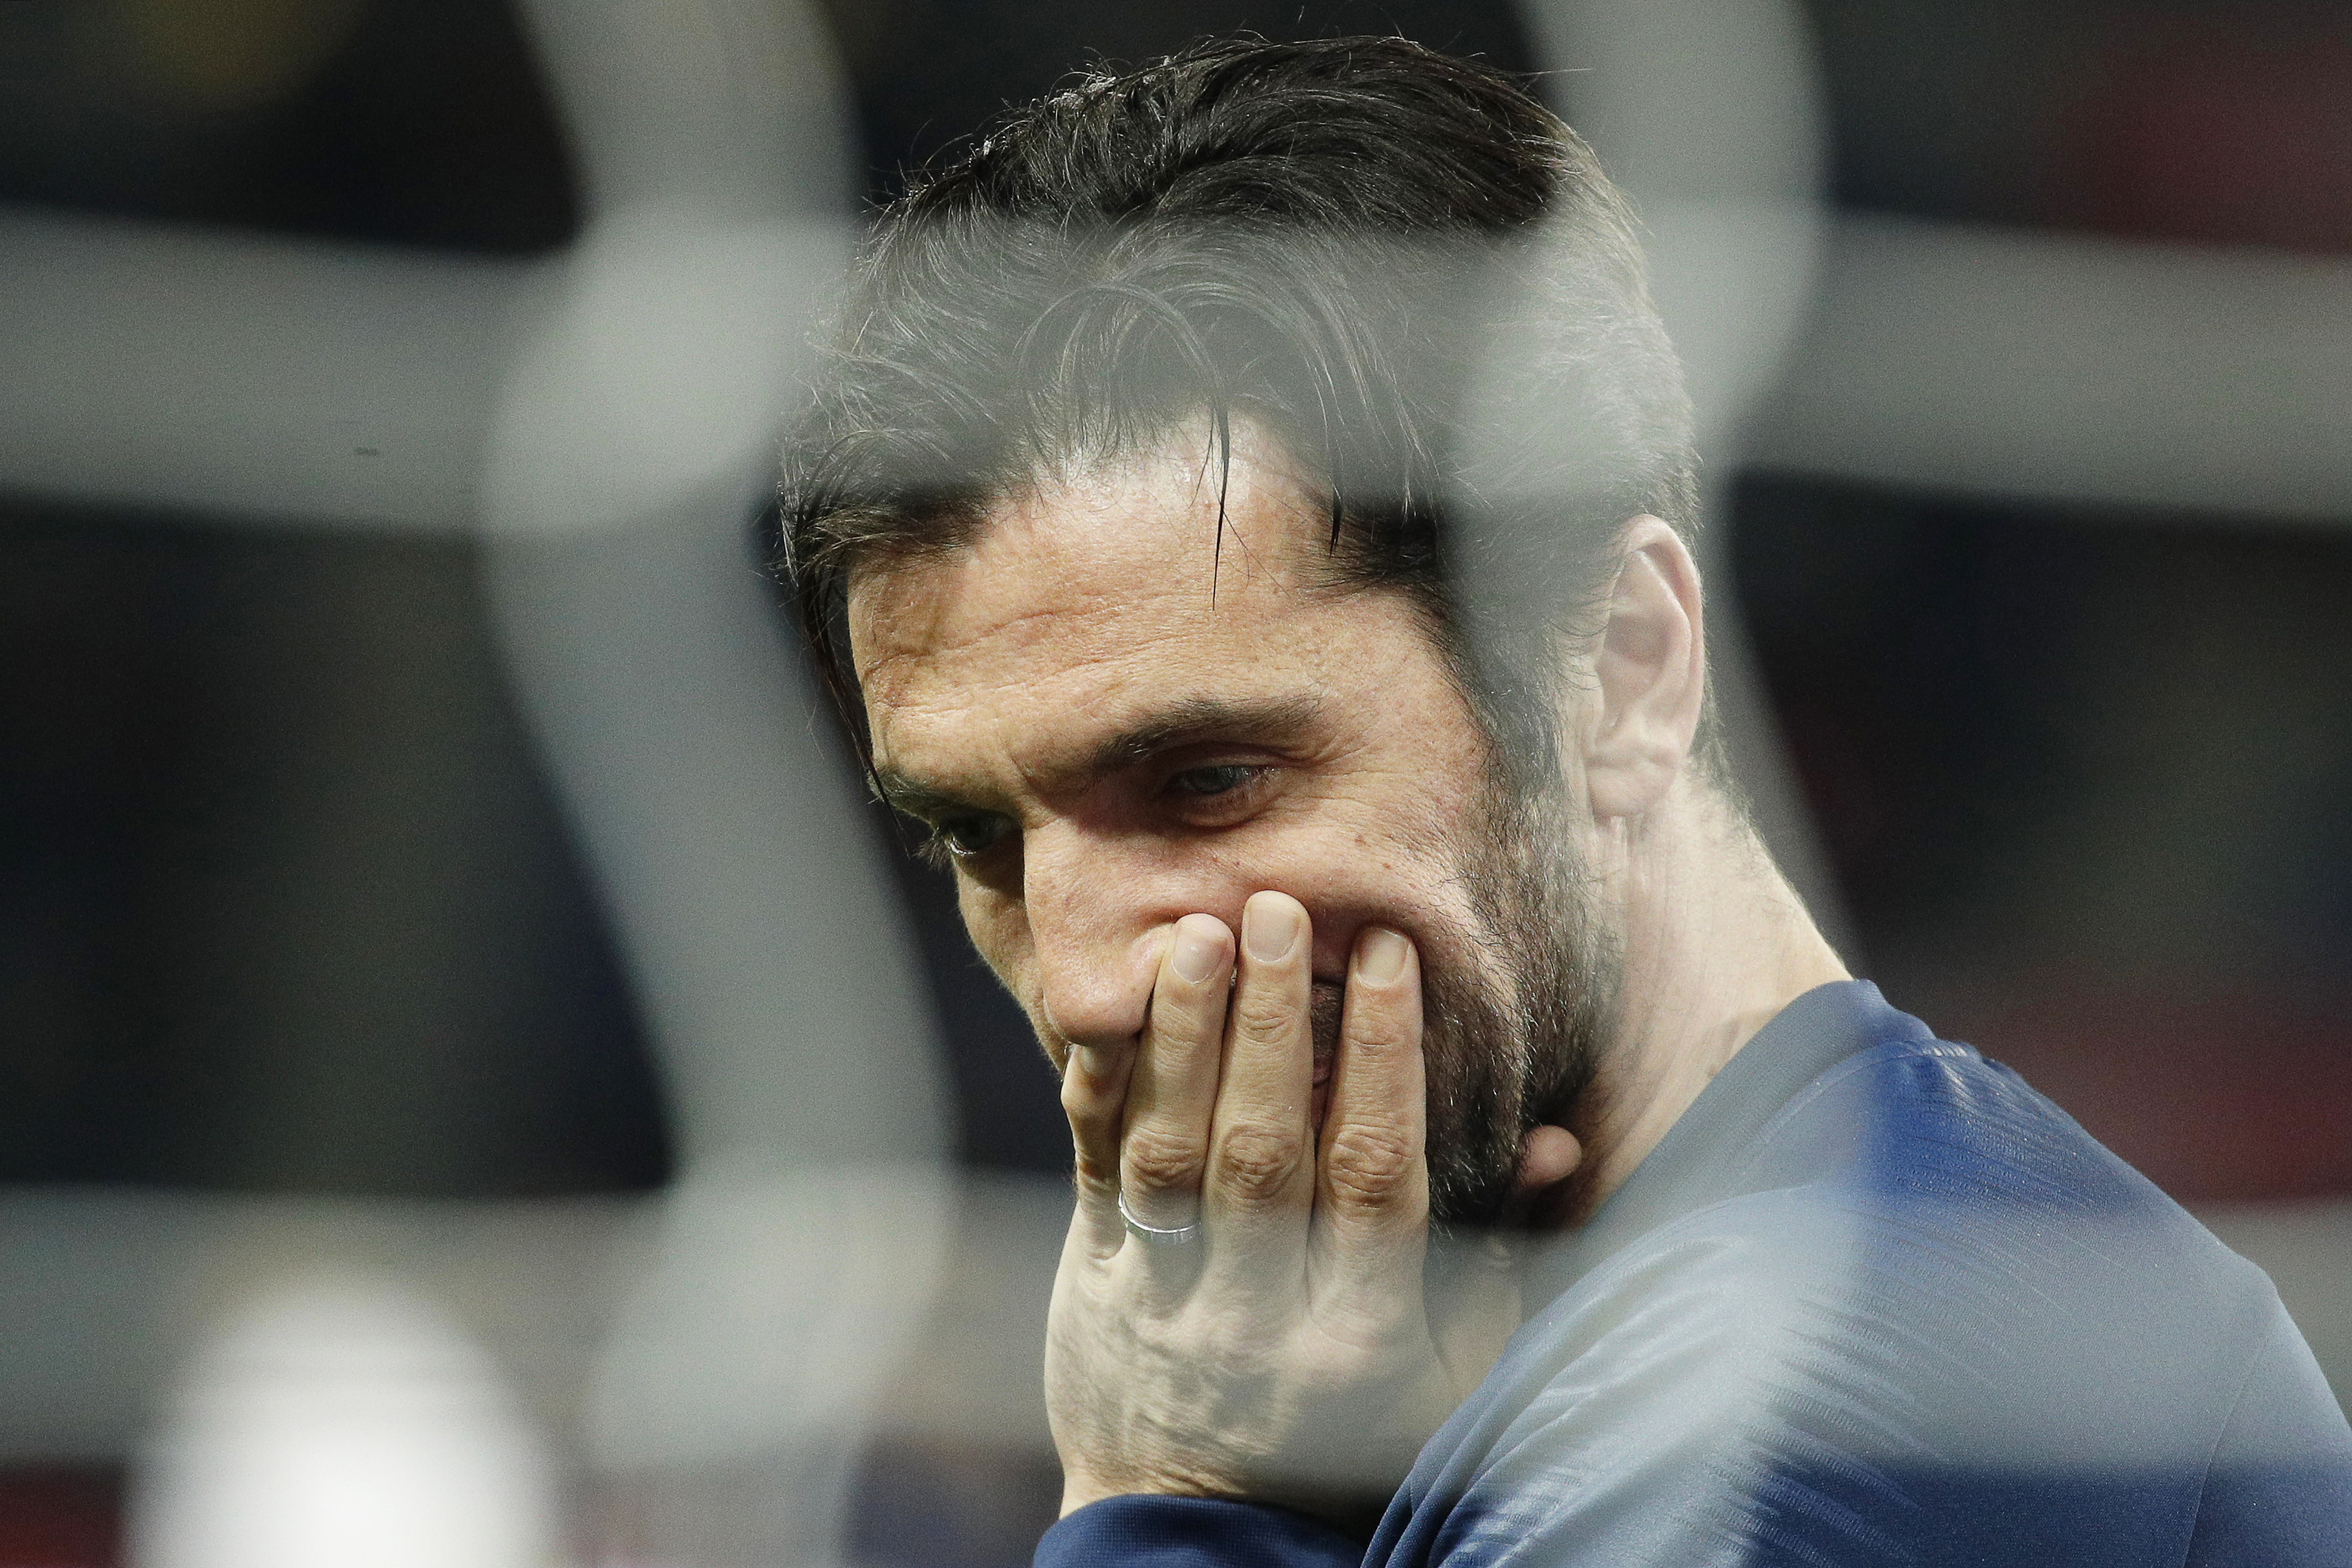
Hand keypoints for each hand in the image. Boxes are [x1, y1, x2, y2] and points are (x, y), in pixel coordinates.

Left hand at [1045, 891, 1514, 1526]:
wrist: (1193, 1525)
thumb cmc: (1345, 1429)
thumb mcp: (1447, 1371)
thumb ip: (1502, 1255)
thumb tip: (1555, 1142)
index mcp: (1359, 1335)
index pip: (1374, 1174)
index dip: (1384, 1058)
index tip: (1389, 955)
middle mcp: (1259, 1315)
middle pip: (1265, 1148)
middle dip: (1275, 1020)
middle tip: (1283, 906)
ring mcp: (1168, 1297)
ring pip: (1172, 1153)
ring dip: (1185, 1037)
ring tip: (1197, 931)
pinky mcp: (1096, 1279)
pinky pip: (1093, 1174)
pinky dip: (1099, 1088)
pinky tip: (1109, 1007)